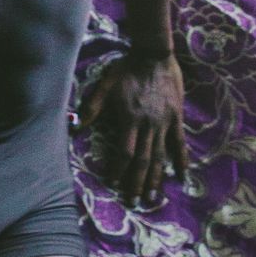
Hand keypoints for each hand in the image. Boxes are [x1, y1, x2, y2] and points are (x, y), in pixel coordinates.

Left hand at [78, 49, 186, 209]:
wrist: (154, 55)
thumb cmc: (126, 70)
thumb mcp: (104, 86)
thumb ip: (91, 108)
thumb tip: (74, 127)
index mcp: (130, 119)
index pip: (124, 152)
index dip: (118, 169)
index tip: (113, 183)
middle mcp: (148, 125)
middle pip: (142, 160)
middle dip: (136, 183)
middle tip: (133, 202)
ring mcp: (164, 123)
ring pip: (160, 156)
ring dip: (156, 178)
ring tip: (152, 198)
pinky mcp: (176, 118)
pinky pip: (179, 143)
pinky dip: (181, 160)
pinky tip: (181, 176)